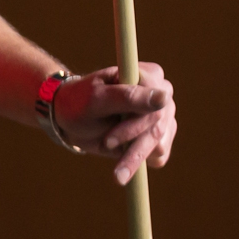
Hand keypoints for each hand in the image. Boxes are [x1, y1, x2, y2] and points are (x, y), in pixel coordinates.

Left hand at [54, 61, 177, 184]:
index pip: (154, 103)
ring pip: (159, 144)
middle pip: (157, 127)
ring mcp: (163, 116)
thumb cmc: (81, 101)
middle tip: (105, 149)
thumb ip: (129, 96)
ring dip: (133, 156)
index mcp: (149, 75)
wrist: (74, 120)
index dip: (134, 124)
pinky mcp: (160, 136)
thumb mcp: (98, 98)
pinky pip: (158, 156)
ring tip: (113, 163)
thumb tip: (164, 97)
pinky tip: (123, 161)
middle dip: (131, 144)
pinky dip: (139, 162)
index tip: (109, 141)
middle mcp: (161, 94)